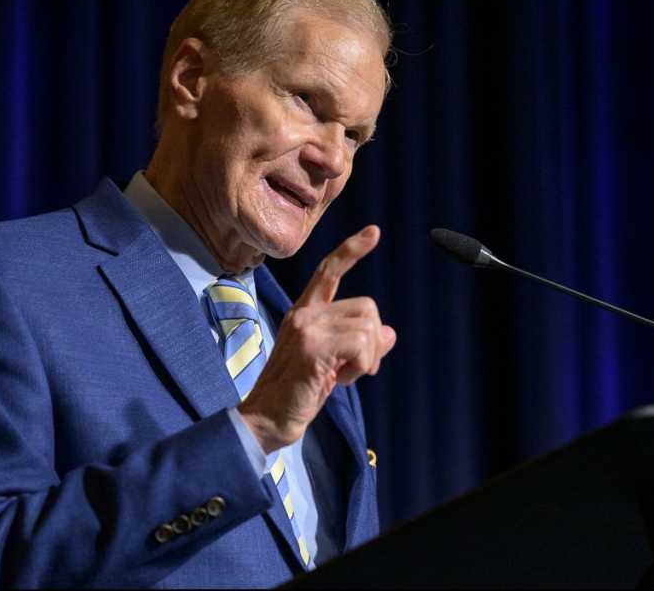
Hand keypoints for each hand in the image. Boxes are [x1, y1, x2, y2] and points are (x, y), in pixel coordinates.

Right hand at [238, 225, 396, 452]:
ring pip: (368, 327)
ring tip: (342, 376)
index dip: (352, 250)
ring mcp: (307, 329)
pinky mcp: (313, 348)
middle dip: (371, 343)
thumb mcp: (331, 365)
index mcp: (304, 313)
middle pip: (366, 307)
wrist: (264, 421)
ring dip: (367, 360)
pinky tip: (340, 381)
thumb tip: (388, 334)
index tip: (374, 231)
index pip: (328, 271)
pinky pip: (362, 344)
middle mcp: (303, 314)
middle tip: (352, 369)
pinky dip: (363, 366)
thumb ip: (357, 346)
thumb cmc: (295, 395)